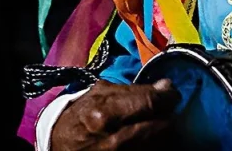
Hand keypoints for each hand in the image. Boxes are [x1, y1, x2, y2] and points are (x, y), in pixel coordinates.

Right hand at [50, 79, 179, 150]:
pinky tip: (149, 137)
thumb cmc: (80, 115)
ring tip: (155, 124)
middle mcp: (115, 139)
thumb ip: (134, 90)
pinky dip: (155, 143)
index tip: (171, 93)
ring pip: (162, 142)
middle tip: (163, 110)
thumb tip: (166, 86)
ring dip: (163, 131)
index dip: (168, 96)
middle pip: (163, 125)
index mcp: (105, 113)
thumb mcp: (100, 94)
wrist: (61, 145)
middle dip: (167, 115)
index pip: (152, 102)